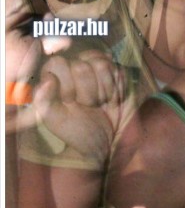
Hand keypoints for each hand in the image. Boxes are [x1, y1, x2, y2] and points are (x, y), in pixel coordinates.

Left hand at [33, 50, 124, 165]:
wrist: (102, 143)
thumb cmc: (74, 130)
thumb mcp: (53, 119)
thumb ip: (44, 99)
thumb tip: (49, 79)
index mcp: (53, 74)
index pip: (59, 63)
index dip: (67, 85)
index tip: (70, 101)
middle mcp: (73, 67)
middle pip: (82, 66)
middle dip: (87, 92)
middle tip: (86, 105)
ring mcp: (95, 69)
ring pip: (102, 65)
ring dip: (102, 90)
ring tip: (98, 102)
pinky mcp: (115, 74)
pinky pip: (118, 72)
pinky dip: (116, 89)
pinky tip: (111, 99)